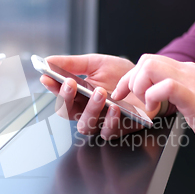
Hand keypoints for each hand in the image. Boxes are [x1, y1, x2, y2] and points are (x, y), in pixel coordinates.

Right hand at [40, 54, 160, 139]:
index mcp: (78, 95)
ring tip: (99, 92)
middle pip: (68, 112)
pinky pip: (108, 132)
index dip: (52, 87)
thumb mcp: (96, 64)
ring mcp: (101, 121)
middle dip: (66, 98)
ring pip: (85, 125)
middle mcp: (86, 111)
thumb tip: (47, 61)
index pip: (59, 94)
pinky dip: (110, 121)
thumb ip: (72, 64)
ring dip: (90, 109)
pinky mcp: (118, 129)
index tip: (47, 77)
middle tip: (71, 82)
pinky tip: (114, 107)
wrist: (147, 81)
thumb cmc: (120, 74)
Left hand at [112, 54, 194, 159]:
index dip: (130, 77)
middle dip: (131, 82)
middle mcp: (189, 71)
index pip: (149, 61)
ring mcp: (193, 81)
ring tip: (149, 106)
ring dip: (140, 88)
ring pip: (151, 67)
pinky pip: (164, 86)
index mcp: (187, 71)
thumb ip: (173, 92)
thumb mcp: (190, 102)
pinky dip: (152, 98)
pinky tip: (156, 112)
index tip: (121, 94)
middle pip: (146, 60)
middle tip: (135, 102)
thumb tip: (150, 93)